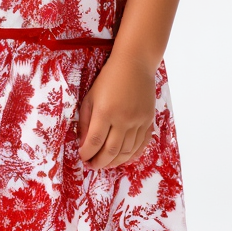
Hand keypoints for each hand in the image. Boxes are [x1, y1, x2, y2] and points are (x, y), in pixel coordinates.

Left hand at [76, 54, 156, 168]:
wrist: (135, 64)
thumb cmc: (108, 79)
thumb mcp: (90, 97)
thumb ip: (86, 121)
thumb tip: (83, 143)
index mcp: (105, 111)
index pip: (94, 141)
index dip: (87, 154)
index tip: (82, 157)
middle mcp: (123, 118)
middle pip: (111, 151)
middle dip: (99, 163)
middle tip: (92, 165)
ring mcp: (138, 121)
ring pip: (127, 152)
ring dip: (114, 162)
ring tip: (105, 163)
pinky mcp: (148, 121)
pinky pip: (141, 145)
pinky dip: (131, 156)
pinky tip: (123, 158)